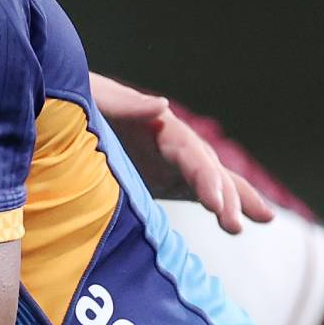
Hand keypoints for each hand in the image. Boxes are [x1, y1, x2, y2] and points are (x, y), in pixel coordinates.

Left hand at [91, 75, 274, 233]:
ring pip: (211, 180)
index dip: (205, 177)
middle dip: (226, 196)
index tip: (215, 204)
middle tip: (235, 226)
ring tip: (266, 219)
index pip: (190, 153)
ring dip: (234, 200)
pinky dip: (218, 205)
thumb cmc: (73, 101)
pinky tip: (238, 223)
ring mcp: (170, 161)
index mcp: (157, 126)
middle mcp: (172, 143)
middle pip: (208, 169)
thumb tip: (161, 105)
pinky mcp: (161, 176)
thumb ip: (123, 103)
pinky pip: (196, 191)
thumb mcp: (93, 98)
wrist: (57, 111)